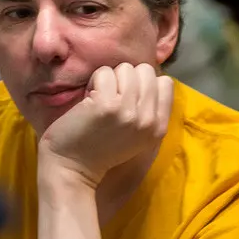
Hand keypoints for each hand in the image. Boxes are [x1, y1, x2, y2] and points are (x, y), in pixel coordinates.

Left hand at [38, 64, 172, 187]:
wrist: (72, 169)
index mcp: (159, 127)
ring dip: (109, 79)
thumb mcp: (137, 136)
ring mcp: (128, 111)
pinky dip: (94, 82)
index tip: (127, 99)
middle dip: (126, 79)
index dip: (143, 84)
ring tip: (99, 100)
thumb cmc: (100, 150)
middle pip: (146, 71)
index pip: (165, 83)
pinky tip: (88, 102)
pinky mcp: (106, 105)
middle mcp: (148, 119)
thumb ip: (148, 110)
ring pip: (126, 68)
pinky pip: (104, 73)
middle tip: (111, 99)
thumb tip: (147, 77)